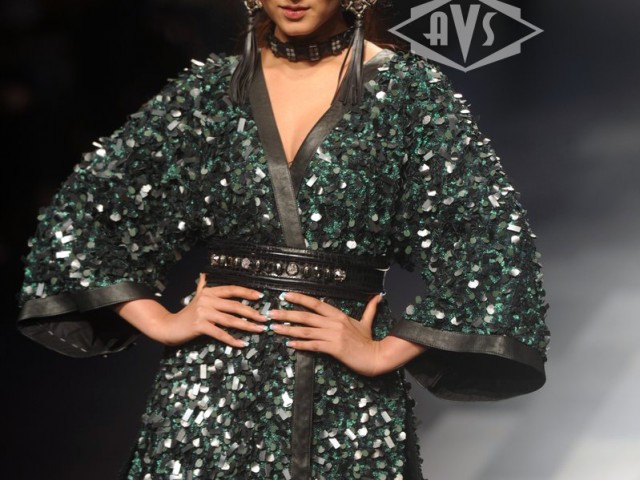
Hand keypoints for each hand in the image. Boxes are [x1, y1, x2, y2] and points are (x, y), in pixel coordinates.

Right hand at [150, 273, 267, 347]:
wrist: (168, 326)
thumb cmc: (186, 314)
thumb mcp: (195, 297)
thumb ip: (202, 286)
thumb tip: (204, 274)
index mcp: (209, 292)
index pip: (231, 290)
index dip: (246, 292)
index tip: (260, 297)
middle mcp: (206, 300)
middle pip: (234, 306)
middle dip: (252, 312)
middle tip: (265, 318)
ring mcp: (203, 312)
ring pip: (230, 320)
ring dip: (247, 326)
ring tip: (259, 330)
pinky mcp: (199, 326)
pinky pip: (220, 333)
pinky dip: (232, 340)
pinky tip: (242, 344)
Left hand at [267, 291, 383, 376]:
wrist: (375, 357)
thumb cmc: (368, 341)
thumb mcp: (366, 323)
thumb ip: (369, 309)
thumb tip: (377, 297)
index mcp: (339, 315)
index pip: (316, 303)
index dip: (300, 299)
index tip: (285, 295)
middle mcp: (334, 323)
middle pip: (306, 316)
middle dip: (286, 314)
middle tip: (271, 313)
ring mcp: (333, 335)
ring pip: (306, 331)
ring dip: (288, 329)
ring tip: (275, 328)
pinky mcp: (334, 348)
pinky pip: (313, 345)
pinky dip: (300, 344)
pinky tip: (290, 344)